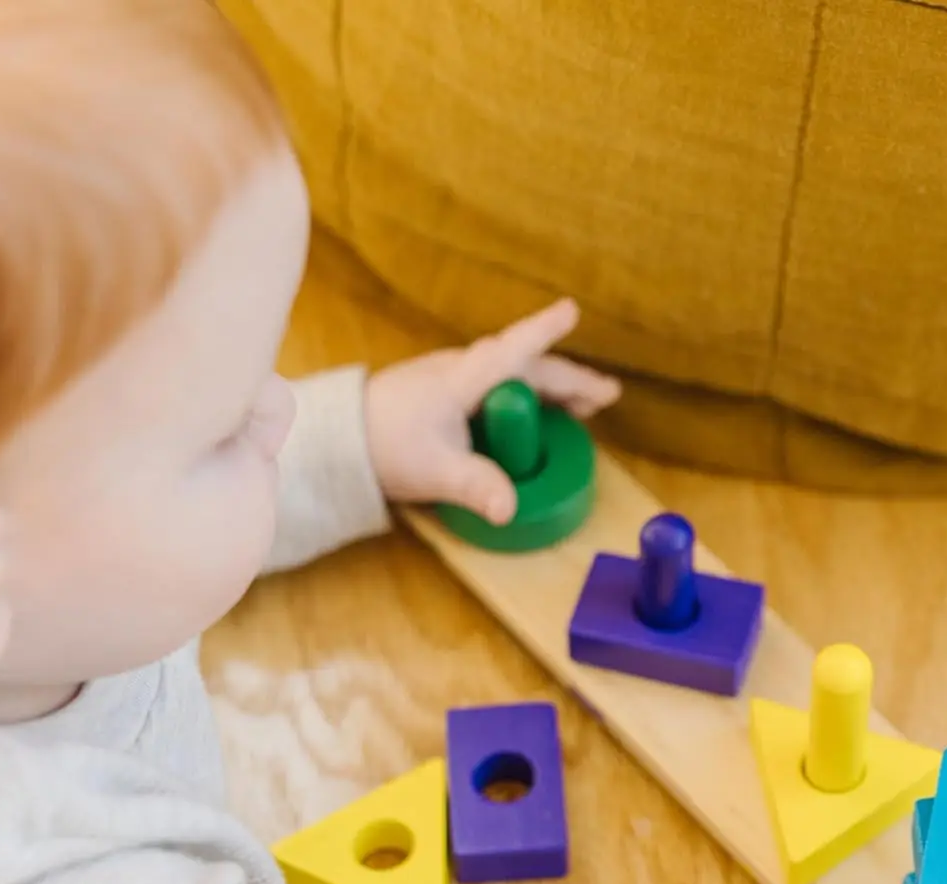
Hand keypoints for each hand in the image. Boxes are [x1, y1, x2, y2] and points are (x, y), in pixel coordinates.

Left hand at [363, 299, 620, 524]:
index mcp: (461, 381)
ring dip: (555, 386)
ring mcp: (458, 378)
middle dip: (570, 378)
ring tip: (588, 405)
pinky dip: (533, 394)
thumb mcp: (435, 472)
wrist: (339, 438)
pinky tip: (545, 413)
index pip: (510, 352)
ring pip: (517, 373)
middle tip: (607, 395)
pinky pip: (504, 384)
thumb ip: (475, 487)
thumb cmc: (385, 446)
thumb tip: (508, 509)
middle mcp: (464, 371)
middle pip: (527, 366)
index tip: (570, 311)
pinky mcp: (452, 391)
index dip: (541, 333)